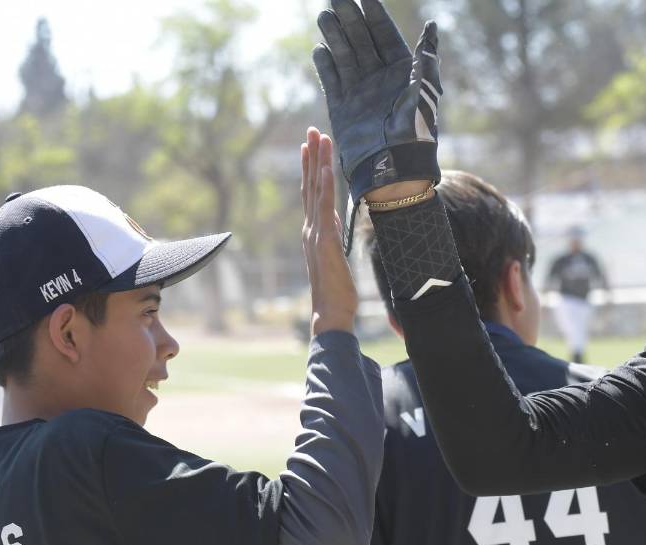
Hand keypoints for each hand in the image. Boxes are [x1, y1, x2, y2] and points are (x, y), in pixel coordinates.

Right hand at [302, 128, 357, 335]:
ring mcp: (315, 233)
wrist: (329, 313)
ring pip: (316, 190)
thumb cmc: (335, 292)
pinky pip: (324, 208)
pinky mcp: (325, 240)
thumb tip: (333, 221)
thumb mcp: (334, 258)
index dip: (310, 169)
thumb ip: (331, 237)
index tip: (310, 147)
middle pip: (310, 185)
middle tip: (311, 130)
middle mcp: (310, 229)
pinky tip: (326, 168)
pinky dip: (324, 187)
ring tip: (319, 138)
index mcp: (313, 232)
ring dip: (318, 162)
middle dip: (311, 157)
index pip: (310, 194)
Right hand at [313, 0, 441, 230]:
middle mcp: (379, 78)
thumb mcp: (426, 89)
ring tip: (325, 16)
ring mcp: (360, 91)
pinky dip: (325, 65)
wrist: (394, 166)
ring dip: (335, 36)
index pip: (385, 35)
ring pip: (344, 56)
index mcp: (402, 71)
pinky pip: (331, 80)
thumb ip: (426, 57)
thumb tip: (432, 26)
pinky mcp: (342, 107)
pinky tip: (319, 49)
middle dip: (350, 19)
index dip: (375, 15)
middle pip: (361, 41)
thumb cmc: (415, 129)